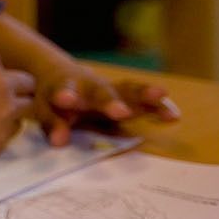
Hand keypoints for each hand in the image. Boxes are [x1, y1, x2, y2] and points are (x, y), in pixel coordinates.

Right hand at [0, 48, 36, 157]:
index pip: (28, 82)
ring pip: (18, 122)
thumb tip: (1, 65)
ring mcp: (0, 132)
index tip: (5, 81)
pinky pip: (3, 137)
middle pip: (29, 103)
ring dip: (7, 116)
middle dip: (16, 98)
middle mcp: (6, 109)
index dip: (15, 80)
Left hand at [32, 64, 180, 146]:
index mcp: (64, 87)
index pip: (62, 90)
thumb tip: (59, 143)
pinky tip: (173, 114)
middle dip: (109, 101)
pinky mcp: (126, 96)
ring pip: (126, 89)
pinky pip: (143, 100)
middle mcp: (90, 85)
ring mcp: (110, 89)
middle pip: (99, 91)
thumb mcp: (45, 109)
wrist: (64, 75)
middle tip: (120, 112)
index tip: (65, 100)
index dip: (64, 95)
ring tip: (161, 95)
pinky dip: (158, 106)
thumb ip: (53, 125)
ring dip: (143, 94)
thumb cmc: (53, 98)